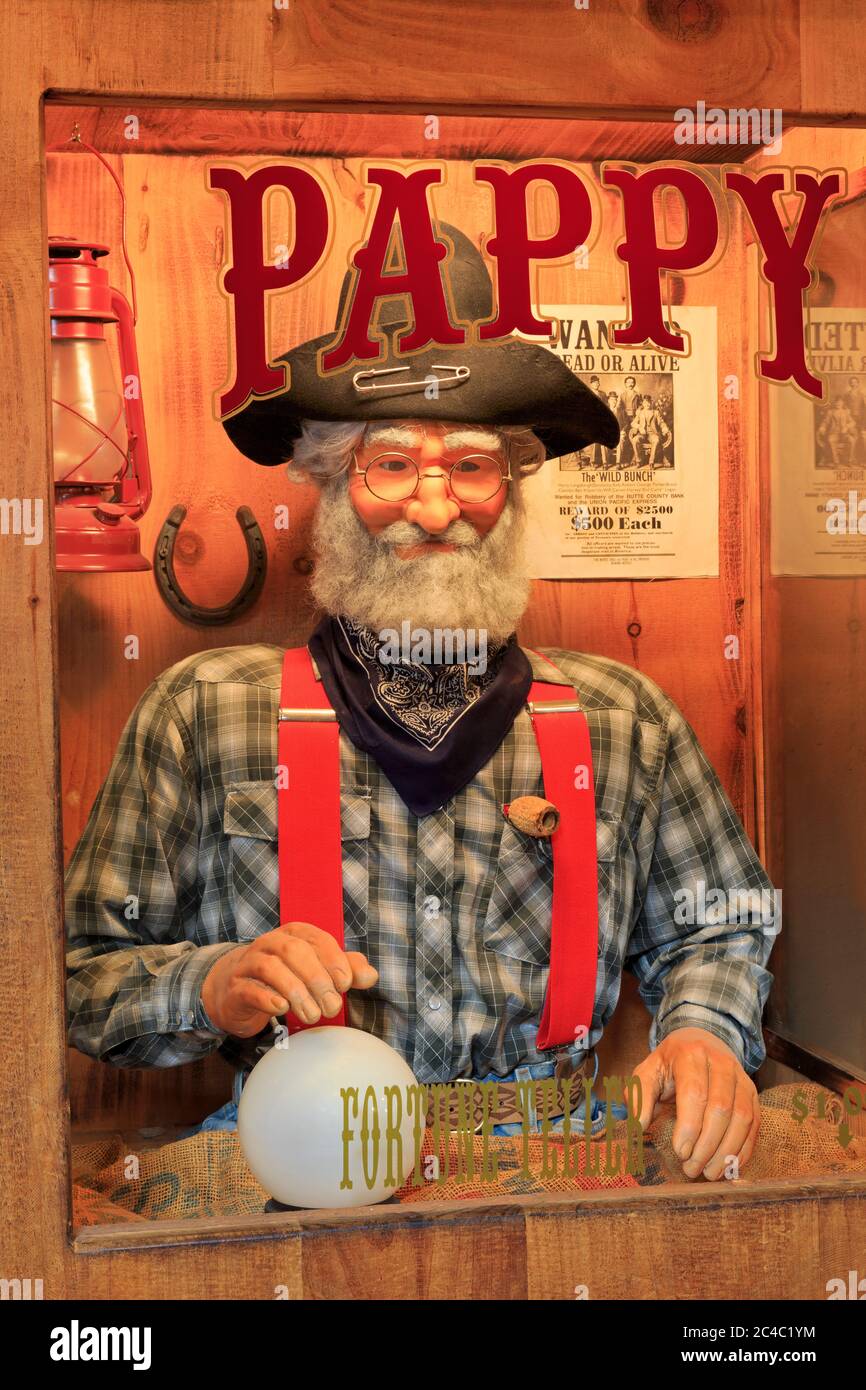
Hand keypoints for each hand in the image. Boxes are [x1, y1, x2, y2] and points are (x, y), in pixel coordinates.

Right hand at [200, 921, 377, 1038]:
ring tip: (312, 1015)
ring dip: (296, 992)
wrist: (237, 990)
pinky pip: (249, 988)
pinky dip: (267, 998)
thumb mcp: (317, 969)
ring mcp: (250, 963)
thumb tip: (371, 975)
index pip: (317, 939)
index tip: (346, 985)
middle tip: (331, 1007)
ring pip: (271, 968)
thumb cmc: (285, 977)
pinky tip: (282, 1009)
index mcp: (295, 933)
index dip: (334, 960)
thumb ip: (345, 969)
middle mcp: (271, 942)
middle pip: (294, 951)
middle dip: (317, 980)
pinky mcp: (236, 987)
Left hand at [630, 1026, 759, 1180]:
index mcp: (691, 1054)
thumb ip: (638, 1097)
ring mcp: (741, 1077)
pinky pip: (755, 1123)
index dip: (689, 1127)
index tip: (680, 1153)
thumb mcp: (647, 1072)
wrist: (700, 1040)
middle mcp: (721, 1063)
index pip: (695, 1093)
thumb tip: (638, 1127)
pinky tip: (728, 1167)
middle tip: (691, 1169)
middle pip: (721, 1109)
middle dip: (707, 1145)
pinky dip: (743, 1149)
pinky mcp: (753, 1092)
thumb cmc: (669, 1064)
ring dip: (727, 1151)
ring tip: (709, 1173)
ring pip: (742, 1118)